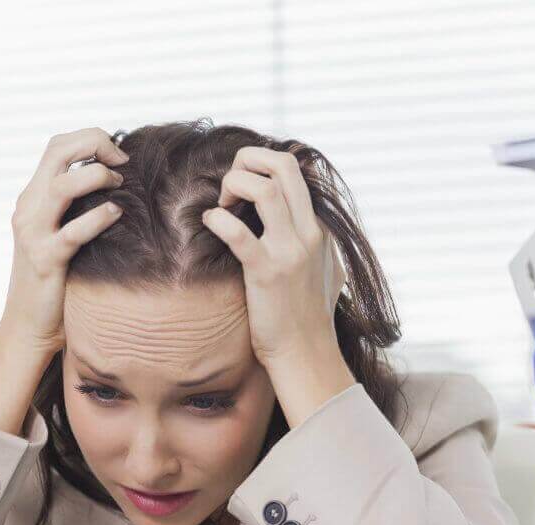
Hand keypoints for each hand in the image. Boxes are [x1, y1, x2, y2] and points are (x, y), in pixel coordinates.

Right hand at [3, 128, 127, 355]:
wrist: (28, 325)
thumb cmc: (56, 279)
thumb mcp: (61, 233)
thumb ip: (78, 207)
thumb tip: (119, 183)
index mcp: (33, 198)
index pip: (57, 146)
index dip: (90, 138)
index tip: (118, 154)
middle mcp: (29, 209)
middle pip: (57, 152)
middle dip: (95, 144)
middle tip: (123, 162)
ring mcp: (33, 234)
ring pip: (62, 186)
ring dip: (97, 178)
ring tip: (119, 188)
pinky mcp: (46, 261)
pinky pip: (74, 232)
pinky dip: (99, 218)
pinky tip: (117, 215)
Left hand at [200, 147, 344, 367]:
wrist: (307, 356)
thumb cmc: (307, 318)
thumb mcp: (324, 271)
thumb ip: (318, 244)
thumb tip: (312, 224)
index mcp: (318, 229)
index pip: (294, 170)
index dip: (260, 167)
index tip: (239, 189)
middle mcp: (308, 233)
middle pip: (284, 165)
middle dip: (248, 159)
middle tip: (228, 185)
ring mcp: (290, 252)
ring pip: (264, 189)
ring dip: (234, 185)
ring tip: (221, 205)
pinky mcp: (267, 273)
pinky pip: (238, 233)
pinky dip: (217, 220)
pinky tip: (210, 224)